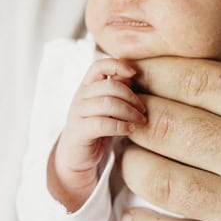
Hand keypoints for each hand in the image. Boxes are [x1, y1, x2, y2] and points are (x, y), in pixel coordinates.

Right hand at [51, 57, 146, 208]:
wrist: (76, 155)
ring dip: (129, 111)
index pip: (99, 66)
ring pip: (107, 103)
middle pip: (109, 86)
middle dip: (132, 97)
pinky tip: (130, 129)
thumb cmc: (97, 127)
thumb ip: (117, 90)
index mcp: (87, 86)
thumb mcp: (108, 106)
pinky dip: (120, 125)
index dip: (117, 65)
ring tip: (141, 120)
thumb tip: (133, 76)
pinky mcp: (80, 131)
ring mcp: (78, 113)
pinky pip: (103, 123)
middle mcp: (80, 96)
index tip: (134, 74)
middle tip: (144, 110)